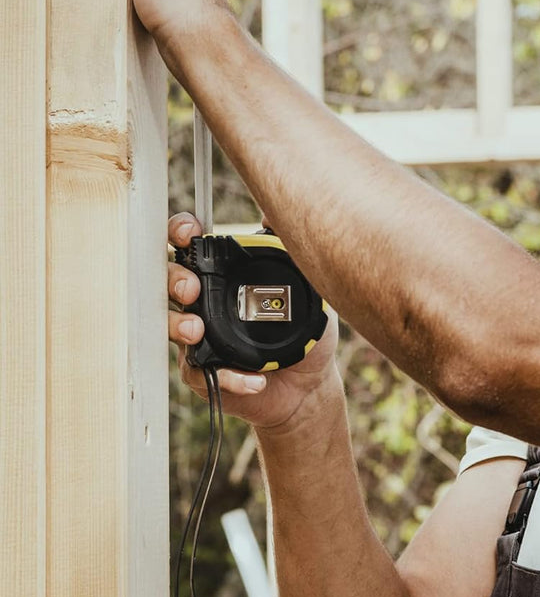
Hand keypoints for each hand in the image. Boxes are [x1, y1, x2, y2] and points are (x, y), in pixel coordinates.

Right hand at [168, 213, 342, 431]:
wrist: (311, 384)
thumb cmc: (305, 333)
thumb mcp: (308, 289)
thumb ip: (290, 252)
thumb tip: (275, 212)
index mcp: (224, 277)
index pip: (192, 247)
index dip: (181, 233)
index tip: (188, 232)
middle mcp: (205, 303)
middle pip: (170, 282)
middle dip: (173, 279)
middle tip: (191, 288)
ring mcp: (199, 339)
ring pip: (172, 326)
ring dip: (179, 325)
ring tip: (197, 330)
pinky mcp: (205, 374)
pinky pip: (201, 373)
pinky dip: (227, 377)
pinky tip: (253, 379)